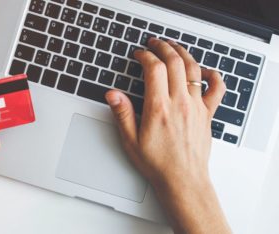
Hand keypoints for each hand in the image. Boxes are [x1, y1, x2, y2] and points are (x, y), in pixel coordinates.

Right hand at [106, 38, 229, 232]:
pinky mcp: (207, 114)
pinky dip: (213, 75)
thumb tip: (113, 95)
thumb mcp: (131, 140)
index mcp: (159, 108)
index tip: (139, 54)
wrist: (182, 180)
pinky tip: (205, 70)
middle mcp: (180, 103)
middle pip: (175, 62)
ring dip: (183, 53)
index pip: (154, 69)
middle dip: (163, 47)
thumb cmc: (157, 163)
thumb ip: (122, 114)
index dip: (145, 56)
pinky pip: (216, 89)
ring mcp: (196, 107)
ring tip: (173, 47)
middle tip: (154, 44)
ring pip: (193, 70)